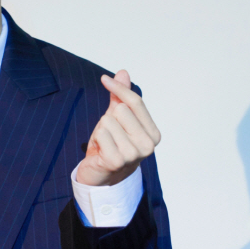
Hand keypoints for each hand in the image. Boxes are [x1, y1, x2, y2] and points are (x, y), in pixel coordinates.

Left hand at [75, 69, 160, 186]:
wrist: (102, 175)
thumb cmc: (111, 145)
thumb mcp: (116, 119)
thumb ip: (120, 98)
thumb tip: (123, 73)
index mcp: (153, 133)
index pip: (136, 101)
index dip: (118, 88)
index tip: (104, 79)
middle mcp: (148, 145)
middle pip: (121, 110)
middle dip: (109, 119)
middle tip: (110, 135)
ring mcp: (133, 154)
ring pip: (108, 121)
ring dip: (101, 131)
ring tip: (105, 144)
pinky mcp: (117, 160)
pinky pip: (100, 133)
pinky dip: (96, 140)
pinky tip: (100, 151)